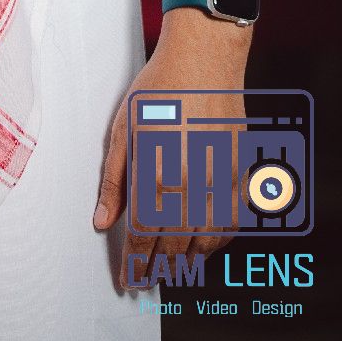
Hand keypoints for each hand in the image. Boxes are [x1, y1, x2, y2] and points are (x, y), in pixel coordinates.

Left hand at [94, 8, 251, 290]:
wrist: (204, 56)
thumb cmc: (159, 88)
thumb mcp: (123, 128)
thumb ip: (114, 179)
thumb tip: (102, 222)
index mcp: (155, 171)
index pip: (142, 234)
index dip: (134, 263)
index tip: (126, 281)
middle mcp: (189, 182)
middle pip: (173, 244)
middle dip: (158, 269)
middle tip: (145, 284)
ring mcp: (218, 180)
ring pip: (204, 241)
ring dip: (187, 263)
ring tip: (171, 273)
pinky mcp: (239, 172)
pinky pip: (230, 222)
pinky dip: (216, 242)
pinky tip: (203, 248)